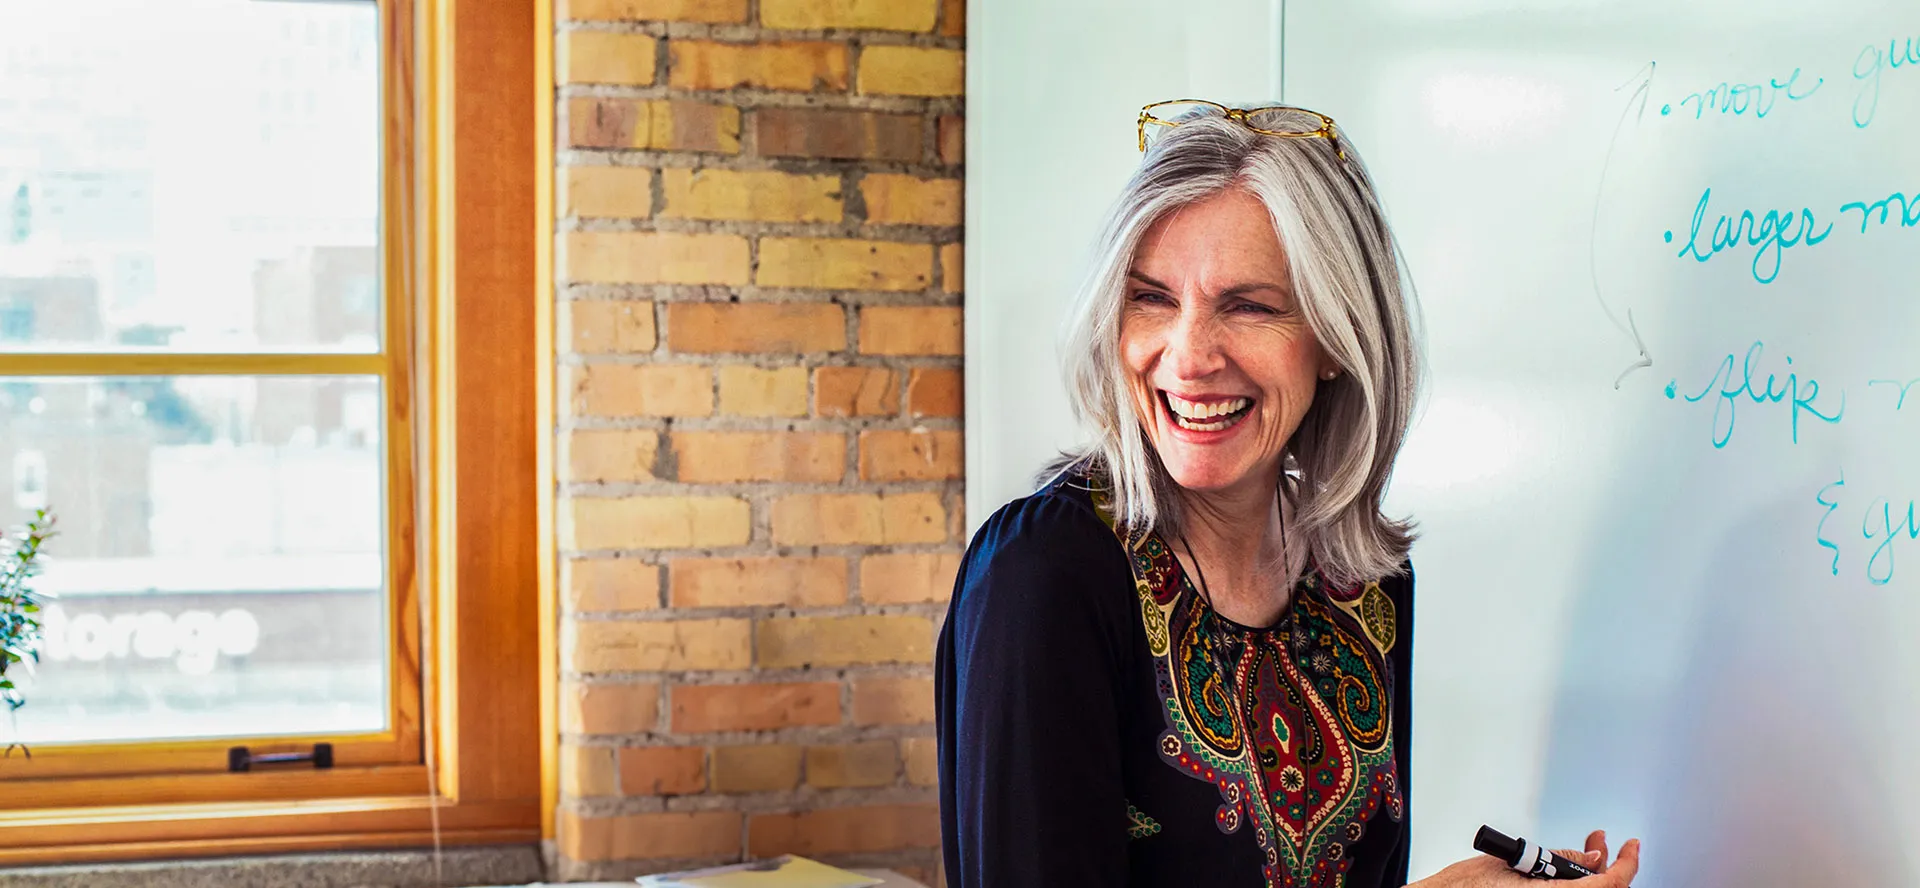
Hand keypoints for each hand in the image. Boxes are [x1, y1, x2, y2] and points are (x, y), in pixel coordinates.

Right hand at [1412, 830, 1641, 887]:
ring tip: (1582, 847)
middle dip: (1607, 863)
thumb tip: (1592, 854)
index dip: (1628, 864)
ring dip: (1589, 872)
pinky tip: (1564, 868)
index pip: (1611, 885)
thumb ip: (1556, 859)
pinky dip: (1572, 881)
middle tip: (1599, 837)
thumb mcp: (1512, 862)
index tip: (1631, 844)